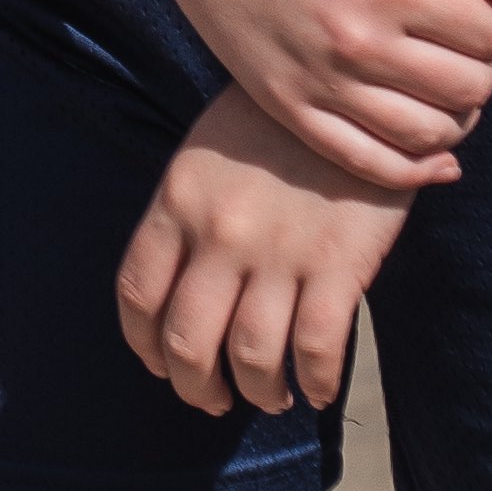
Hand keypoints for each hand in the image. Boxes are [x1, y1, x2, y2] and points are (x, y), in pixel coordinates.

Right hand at [114, 0, 491, 186]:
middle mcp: (357, 41)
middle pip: (471, 87)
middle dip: (487, 67)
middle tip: (468, 42)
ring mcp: (319, 82)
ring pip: (430, 134)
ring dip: (458, 116)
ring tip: (446, 82)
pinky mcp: (287, 107)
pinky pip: (370, 164)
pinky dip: (416, 169)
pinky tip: (437, 154)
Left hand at [116, 91, 407, 420]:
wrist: (353, 90)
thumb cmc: (275, 124)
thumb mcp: (208, 155)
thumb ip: (187, 217)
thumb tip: (177, 292)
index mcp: (178, 200)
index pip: (138, 294)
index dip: (145, 345)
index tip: (160, 366)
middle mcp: (219, 233)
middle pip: (187, 342)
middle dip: (196, 388)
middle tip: (214, 400)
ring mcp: (278, 252)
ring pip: (252, 359)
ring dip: (259, 394)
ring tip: (272, 398)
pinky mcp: (338, 265)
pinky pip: (317, 350)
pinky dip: (316, 383)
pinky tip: (318, 388)